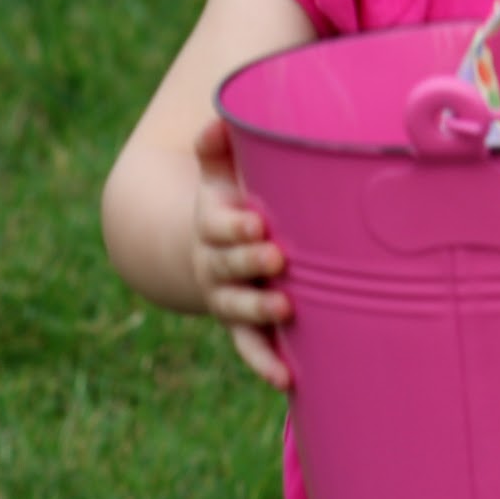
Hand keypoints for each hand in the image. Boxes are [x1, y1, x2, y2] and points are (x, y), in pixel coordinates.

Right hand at [193, 118, 292, 389]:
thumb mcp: (223, 167)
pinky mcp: (246, 326)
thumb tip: (216, 120)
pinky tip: (288, 378)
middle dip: (248, 262)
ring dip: (258, 310)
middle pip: (225, 265)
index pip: (215, 223)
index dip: (233, 225)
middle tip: (277, 258)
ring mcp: (228, 297)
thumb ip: (220, 142)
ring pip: (236, 308)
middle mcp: (215, 263)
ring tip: (285, 308)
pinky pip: (251, 348)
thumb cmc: (237, 198)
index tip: (257, 222)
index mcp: (211, 222)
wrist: (214, 247)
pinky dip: (265, 362)